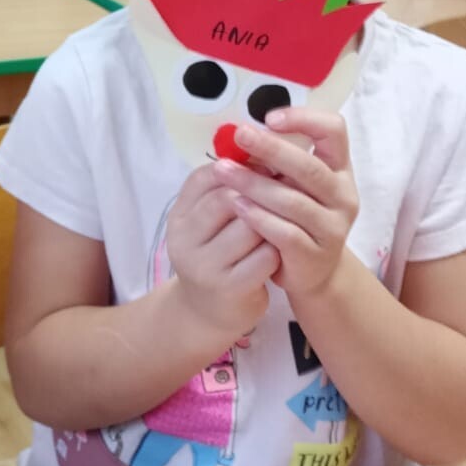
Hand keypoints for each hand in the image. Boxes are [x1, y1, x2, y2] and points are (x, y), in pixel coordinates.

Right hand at [164, 164, 278, 340]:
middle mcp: (184, 240)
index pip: (204, 178)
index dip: (238, 166)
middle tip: (287, 184)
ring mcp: (205, 266)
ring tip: (287, 215)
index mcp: (178, 217)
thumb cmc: (216, 257)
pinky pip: (265, 256)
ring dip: (273, 218)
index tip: (266, 162)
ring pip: (251, 225)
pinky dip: (278, 248)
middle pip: (228, 198)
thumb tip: (262, 152)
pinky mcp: (230, 288)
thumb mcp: (208, 223)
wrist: (207, 313)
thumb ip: (224, 191)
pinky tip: (283, 248)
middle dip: (260, 189)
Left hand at [212, 110, 357, 303]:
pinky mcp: (316, 255)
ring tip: (223, 171)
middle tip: (239, 135)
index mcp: (339, 169)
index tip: (269, 117)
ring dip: (254, 183)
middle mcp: (343, 196)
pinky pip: (286, 233)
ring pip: (294, 201)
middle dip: (271, 149)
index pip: (334, 131)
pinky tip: (237, 206)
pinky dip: (259, 217)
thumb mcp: (293, 184)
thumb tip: (237, 131)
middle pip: (309, 167)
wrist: (309, 271)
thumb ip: (277, 160)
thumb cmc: (295, 217)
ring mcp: (333, 228)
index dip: (305, 119)